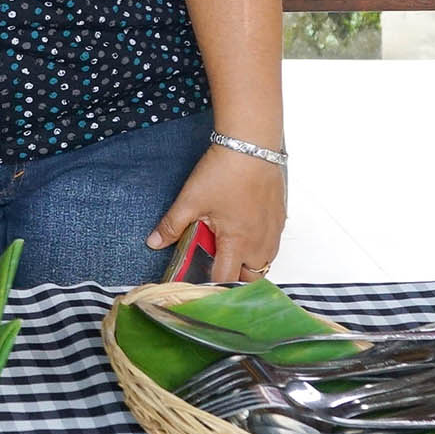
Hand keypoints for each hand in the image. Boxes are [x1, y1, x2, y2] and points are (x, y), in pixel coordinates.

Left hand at [148, 144, 282, 281]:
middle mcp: (260, 242)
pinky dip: (260, 246)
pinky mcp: (280, 216)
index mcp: (237, 243)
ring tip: (229, 252)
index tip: (200, 288)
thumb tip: (154, 242)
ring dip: (249, 264)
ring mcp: (273, 230)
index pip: (226, 281)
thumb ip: (172, 225)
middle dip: (234, 280)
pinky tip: (245, 232)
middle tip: (215, 270)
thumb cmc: (225, 171)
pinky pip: (272, 243)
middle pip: (251, 278)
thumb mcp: (191, 200)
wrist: (252, 144)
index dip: (212, 289)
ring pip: (265, 262)